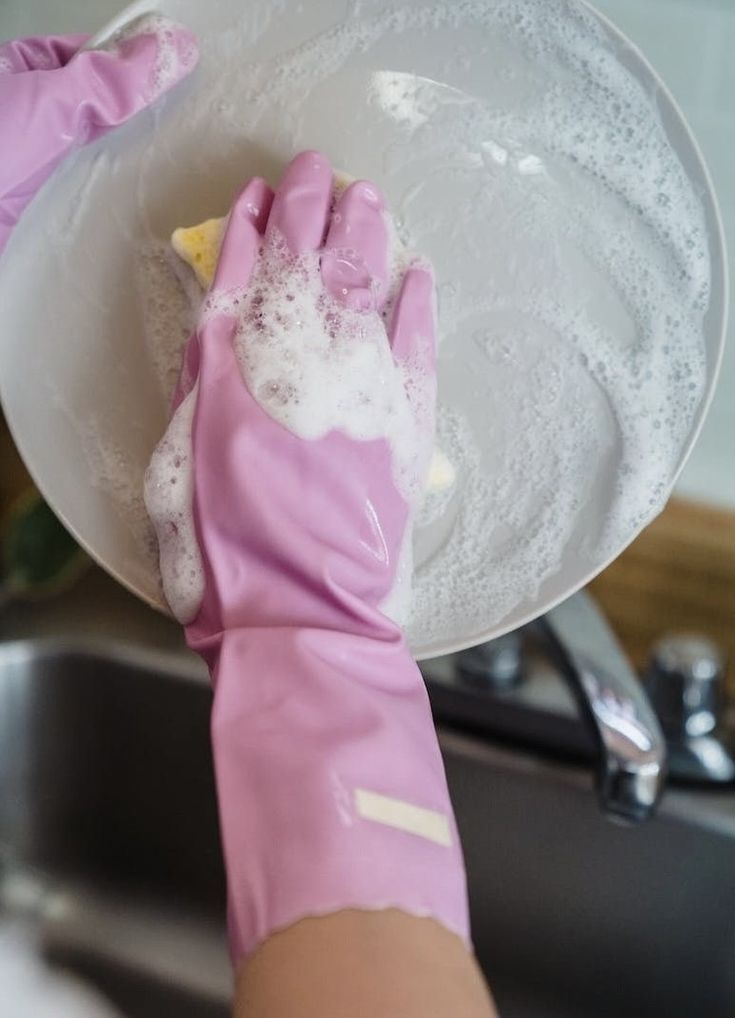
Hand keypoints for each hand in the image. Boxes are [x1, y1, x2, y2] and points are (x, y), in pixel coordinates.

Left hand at [0, 19, 197, 252]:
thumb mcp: (50, 100)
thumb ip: (109, 80)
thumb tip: (177, 47)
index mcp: (17, 68)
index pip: (86, 56)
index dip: (129, 64)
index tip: (176, 78)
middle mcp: (27, 108)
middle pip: (93, 102)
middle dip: (132, 114)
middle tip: (182, 126)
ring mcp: (34, 156)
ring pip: (92, 146)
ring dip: (124, 156)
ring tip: (174, 160)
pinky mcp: (41, 199)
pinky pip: (83, 185)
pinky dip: (109, 189)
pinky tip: (139, 194)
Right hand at [145, 151, 468, 963]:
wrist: (301, 611)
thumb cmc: (220, 552)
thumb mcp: (176, 464)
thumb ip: (200, 389)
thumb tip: (219, 337)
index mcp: (230, 363)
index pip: (241, 266)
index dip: (252, 222)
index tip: (261, 192)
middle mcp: (297, 354)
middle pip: (309, 256)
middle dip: (314, 205)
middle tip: (321, 172)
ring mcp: (360, 381)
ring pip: (367, 280)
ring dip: (367, 232)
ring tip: (369, 199)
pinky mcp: (406, 417)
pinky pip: (418, 340)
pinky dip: (419, 301)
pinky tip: (419, 272)